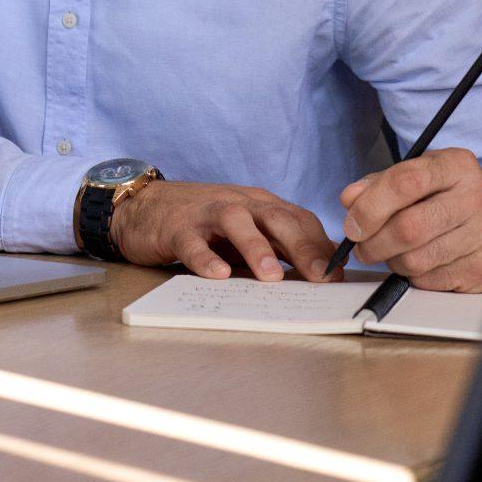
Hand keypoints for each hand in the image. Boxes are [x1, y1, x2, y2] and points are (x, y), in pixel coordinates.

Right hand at [110, 180, 340, 282]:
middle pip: (275, 218)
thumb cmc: (201, 224)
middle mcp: (238, 204)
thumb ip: (275, 248)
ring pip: (236, 222)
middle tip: (320, 277)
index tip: (337, 275)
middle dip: (301, 247)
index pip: (298, 219)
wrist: (144, 207)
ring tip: (271, 277)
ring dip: (256, 248)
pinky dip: (205, 258)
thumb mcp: (244, 233)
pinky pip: (192, 242)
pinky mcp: (176, 228)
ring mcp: (206, 213)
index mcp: (259, 205)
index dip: (320, 246)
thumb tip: (318, 275)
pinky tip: (216, 275)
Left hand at [333, 148, 481, 292]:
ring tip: (391, 252)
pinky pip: (429, 280)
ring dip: (391, 260)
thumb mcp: (420, 178)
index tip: (352, 223)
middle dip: (373, 242)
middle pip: (408, 227)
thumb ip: (380, 185)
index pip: (406, 181)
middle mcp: (477, 197)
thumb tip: (350, 199)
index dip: (370, 205)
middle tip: (361, 246)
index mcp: (457, 166)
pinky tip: (419, 262)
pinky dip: (412, 275)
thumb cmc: (450, 200)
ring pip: (415, 259)